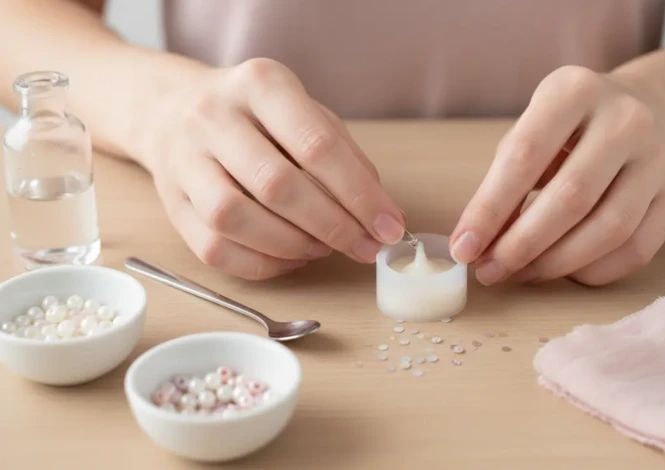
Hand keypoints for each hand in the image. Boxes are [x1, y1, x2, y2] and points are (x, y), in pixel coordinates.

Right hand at [138, 59, 405, 279]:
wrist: (174, 110)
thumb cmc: (258, 117)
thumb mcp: (306, 113)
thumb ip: (345, 157)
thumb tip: (381, 214)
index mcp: (260, 85)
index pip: (317, 146)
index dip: (360, 195)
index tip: (389, 226)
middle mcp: (214, 116)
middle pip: (277, 185)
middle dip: (333, 226)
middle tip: (365, 247)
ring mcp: (184, 160)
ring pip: (236, 219)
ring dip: (293, 245)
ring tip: (324, 248)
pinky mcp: (171, 202)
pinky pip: (214, 249)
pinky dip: (261, 264)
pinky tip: (291, 258)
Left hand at [450, 66, 664, 285]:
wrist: (654, 107)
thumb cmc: (574, 127)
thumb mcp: (535, 127)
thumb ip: (506, 179)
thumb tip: (479, 243)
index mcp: (574, 90)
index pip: (524, 156)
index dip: (489, 208)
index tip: (463, 247)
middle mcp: (625, 120)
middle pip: (570, 198)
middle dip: (522, 245)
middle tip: (490, 271)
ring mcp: (657, 158)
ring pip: (609, 229)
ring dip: (556, 264)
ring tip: (521, 273)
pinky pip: (636, 249)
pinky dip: (593, 271)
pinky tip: (564, 272)